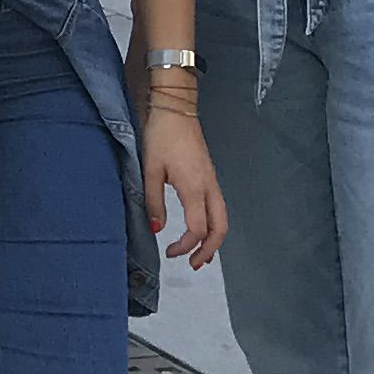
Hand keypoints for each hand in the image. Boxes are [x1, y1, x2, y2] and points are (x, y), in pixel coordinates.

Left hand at [140, 97, 225, 265]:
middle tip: (193, 264)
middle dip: (210, 250)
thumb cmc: (161, 136)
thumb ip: (153, 201)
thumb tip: (156, 229)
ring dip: (214, 239)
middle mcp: (209, 186)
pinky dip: (213, 224)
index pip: (198, 229)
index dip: (186, 246)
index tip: (170, 252)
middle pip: (221, 227)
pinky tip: (202, 228)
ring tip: (200, 255)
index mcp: (194, 188)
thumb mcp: (150, 169)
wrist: (176, 109)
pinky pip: (218, 206)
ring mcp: (212, 180)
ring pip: (222, 217)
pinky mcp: (209, 175)